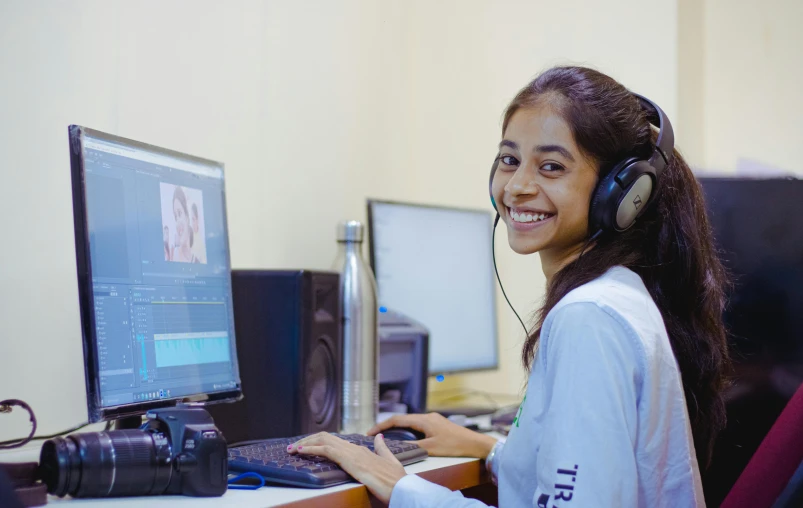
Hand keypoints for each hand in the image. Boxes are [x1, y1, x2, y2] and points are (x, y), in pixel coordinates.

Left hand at [288, 432, 405, 503]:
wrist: (401, 488)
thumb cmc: (396, 480)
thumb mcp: (389, 461)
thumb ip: (382, 448)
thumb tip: (379, 437)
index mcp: (362, 450)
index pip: (336, 440)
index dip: (320, 441)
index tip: (308, 446)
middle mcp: (355, 448)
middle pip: (326, 437)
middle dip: (308, 440)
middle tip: (294, 447)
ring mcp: (352, 453)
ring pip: (323, 440)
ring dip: (305, 443)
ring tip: (292, 449)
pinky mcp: (349, 460)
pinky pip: (326, 450)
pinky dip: (311, 448)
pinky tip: (301, 451)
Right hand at [368, 413, 496, 458]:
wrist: (474, 442)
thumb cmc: (454, 444)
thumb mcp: (431, 448)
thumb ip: (413, 447)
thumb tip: (397, 447)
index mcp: (423, 420)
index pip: (397, 420)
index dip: (381, 425)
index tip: (370, 432)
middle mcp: (427, 416)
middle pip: (402, 419)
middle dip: (387, 426)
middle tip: (374, 434)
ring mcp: (432, 419)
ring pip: (410, 421)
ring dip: (397, 428)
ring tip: (386, 436)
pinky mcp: (437, 424)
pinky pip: (417, 424)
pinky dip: (407, 429)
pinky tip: (405, 437)